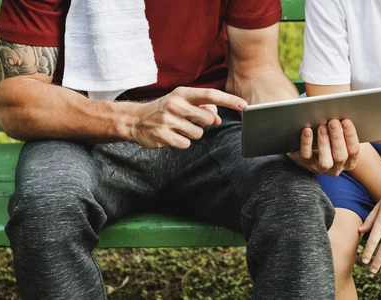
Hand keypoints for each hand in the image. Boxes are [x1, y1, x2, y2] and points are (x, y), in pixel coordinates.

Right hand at [130, 87, 246, 148]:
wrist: (136, 120)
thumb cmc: (166, 109)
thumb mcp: (182, 102)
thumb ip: (202, 107)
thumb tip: (218, 120)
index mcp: (182, 93)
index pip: (211, 95)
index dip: (229, 100)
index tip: (244, 105)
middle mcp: (176, 105)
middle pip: (208, 118)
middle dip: (204, 123)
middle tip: (190, 120)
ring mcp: (169, 120)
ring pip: (198, 133)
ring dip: (192, 133)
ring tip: (178, 127)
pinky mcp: (164, 136)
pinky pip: (186, 143)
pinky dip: (182, 142)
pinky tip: (172, 135)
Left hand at [288, 119, 358, 175]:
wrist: (309, 151)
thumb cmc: (329, 140)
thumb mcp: (338, 136)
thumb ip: (342, 129)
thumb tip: (342, 115)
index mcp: (349, 161)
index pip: (353, 151)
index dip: (350, 136)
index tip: (346, 121)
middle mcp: (336, 168)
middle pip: (340, 156)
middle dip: (337, 138)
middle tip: (333, 122)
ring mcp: (321, 168)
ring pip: (325, 161)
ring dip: (324, 142)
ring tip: (322, 126)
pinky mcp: (306, 164)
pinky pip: (306, 155)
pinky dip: (307, 142)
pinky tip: (307, 130)